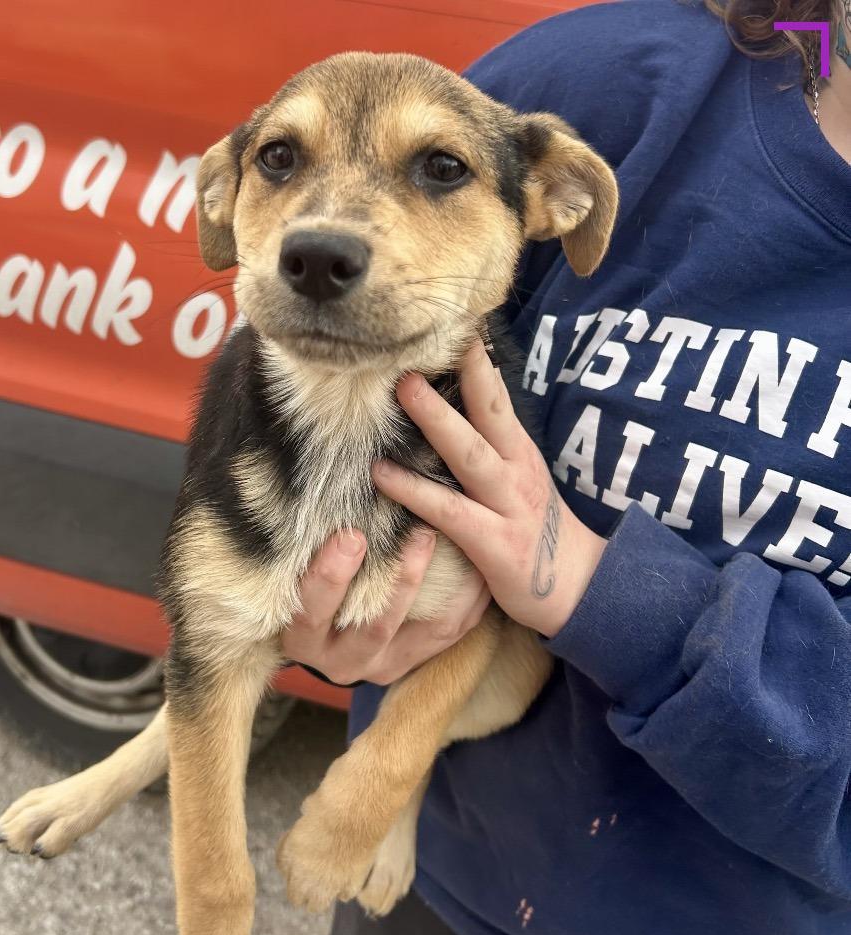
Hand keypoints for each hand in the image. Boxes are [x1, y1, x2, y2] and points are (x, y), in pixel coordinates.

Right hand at [281, 529, 489, 685]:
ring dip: (445, 584)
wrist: (321, 630)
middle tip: (419, 532)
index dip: (329, 577)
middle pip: (375, 628)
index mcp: (302, 638)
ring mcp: (382, 666)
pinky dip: (468, 597)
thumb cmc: (301, 583)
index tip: (350, 535)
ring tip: (455, 539)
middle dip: (400, 581)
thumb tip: (330, 487)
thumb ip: (307, 546)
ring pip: (425, 631)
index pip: (311, 613)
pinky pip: (451, 632)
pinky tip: (478, 561)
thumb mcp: (291, 573)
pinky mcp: (414, 662)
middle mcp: (342, 662)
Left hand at [371, 342, 605, 637]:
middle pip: (489, 412)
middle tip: (420, 343)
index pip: (496, 397)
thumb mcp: (518, 482)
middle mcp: (517, 470)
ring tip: (401, 388)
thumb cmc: (535, 532)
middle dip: (461, 373)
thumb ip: (487, 451)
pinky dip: (412, 491)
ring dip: (436, 420)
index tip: (453, 321)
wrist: (578, 588)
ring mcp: (507, 505)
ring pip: (470, 454)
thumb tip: (442, 413)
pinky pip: (447, 511)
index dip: (475, 360)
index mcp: (520, 452)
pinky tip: (381, 474)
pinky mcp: (494, 543)